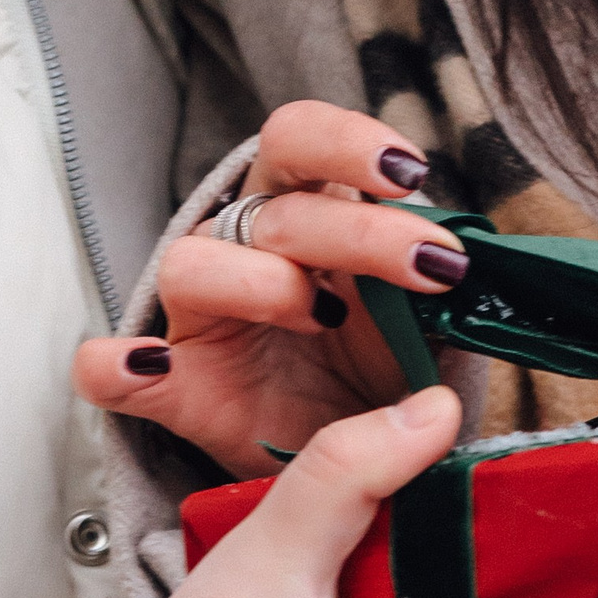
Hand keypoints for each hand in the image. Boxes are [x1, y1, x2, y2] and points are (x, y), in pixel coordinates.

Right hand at [72, 100, 474, 475]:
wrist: (343, 459)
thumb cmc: (379, 367)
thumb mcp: (424, 321)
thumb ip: (442, 290)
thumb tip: (494, 277)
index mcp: (306, 211)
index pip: (302, 138)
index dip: (348, 144)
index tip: (410, 173)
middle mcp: (245, 248)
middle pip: (271, 206)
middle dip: (357, 230)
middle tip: (430, 265)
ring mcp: (199, 318)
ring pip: (191, 263)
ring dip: (261, 284)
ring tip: (320, 319)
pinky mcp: (170, 389)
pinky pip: (104, 371)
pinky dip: (114, 364)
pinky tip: (149, 369)